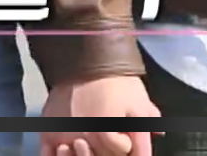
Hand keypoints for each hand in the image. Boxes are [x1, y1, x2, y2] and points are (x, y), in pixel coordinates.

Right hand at [40, 75, 162, 155]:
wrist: (84, 60)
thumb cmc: (114, 80)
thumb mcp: (138, 102)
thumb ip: (147, 126)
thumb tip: (158, 137)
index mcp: (107, 137)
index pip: (123, 153)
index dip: (128, 144)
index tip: (127, 133)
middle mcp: (84, 142)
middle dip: (110, 149)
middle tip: (110, 131)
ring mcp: (64, 139)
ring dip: (85, 153)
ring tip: (88, 140)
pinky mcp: (48, 133)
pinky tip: (67, 148)